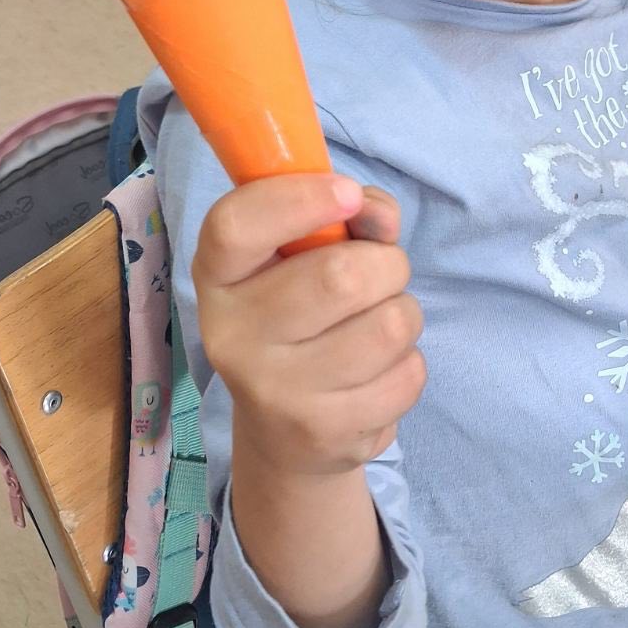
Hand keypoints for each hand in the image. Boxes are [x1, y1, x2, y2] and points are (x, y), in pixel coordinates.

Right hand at [192, 174, 425, 477]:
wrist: (282, 435)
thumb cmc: (300, 314)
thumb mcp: (303, 255)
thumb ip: (343, 214)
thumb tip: (377, 216)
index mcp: (218, 277)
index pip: (235, 227)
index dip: (298, 200)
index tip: (346, 193)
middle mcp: (233, 337)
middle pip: (340, 276)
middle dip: (387, 264)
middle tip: (381, 273)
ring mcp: (275, 392)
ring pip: (389, 325)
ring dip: (404, 314)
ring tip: (378, 324)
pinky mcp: (323, 432)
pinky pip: (407, 374)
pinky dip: (409, 363)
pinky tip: (376, 372)